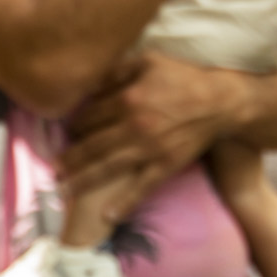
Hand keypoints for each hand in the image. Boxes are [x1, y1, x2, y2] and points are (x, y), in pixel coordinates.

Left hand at [62, 51, 249, 195]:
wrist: (222, 100)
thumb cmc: (184, 78)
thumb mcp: (149, 61)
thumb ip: (117, 71)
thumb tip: (88, 83)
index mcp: (128, 99)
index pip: (88, 117)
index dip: (74, 126)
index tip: (68, 133)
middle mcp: (134, 126)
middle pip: (91, 146)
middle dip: (69, 159)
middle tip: (54, 168)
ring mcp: (149, 148)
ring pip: (107, 168)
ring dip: (81, 181)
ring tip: (63, 189)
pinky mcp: (166, 164)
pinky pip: (142, 187)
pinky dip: (124, 202)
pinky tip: (107, 215)